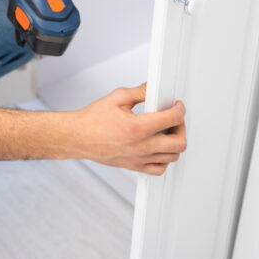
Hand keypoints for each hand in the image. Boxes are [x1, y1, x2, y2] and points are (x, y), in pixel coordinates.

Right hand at [71, 84, 185, 174]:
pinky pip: (159, 169)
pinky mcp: (134, 166)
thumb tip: (152, 89)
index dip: (180, 109)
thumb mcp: (117, 97)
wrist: (78, 137)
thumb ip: (140, 92)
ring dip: (174, 143)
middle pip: (179, 142)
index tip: (177, 106)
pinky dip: (164, 160)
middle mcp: (141, 146)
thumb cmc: (92, 120)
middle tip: (174, 119)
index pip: (173, 119)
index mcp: (138, 127)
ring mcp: (139, 159)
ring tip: (166, 132)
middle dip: (181, 127)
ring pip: (172, 157)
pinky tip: (158, 149)